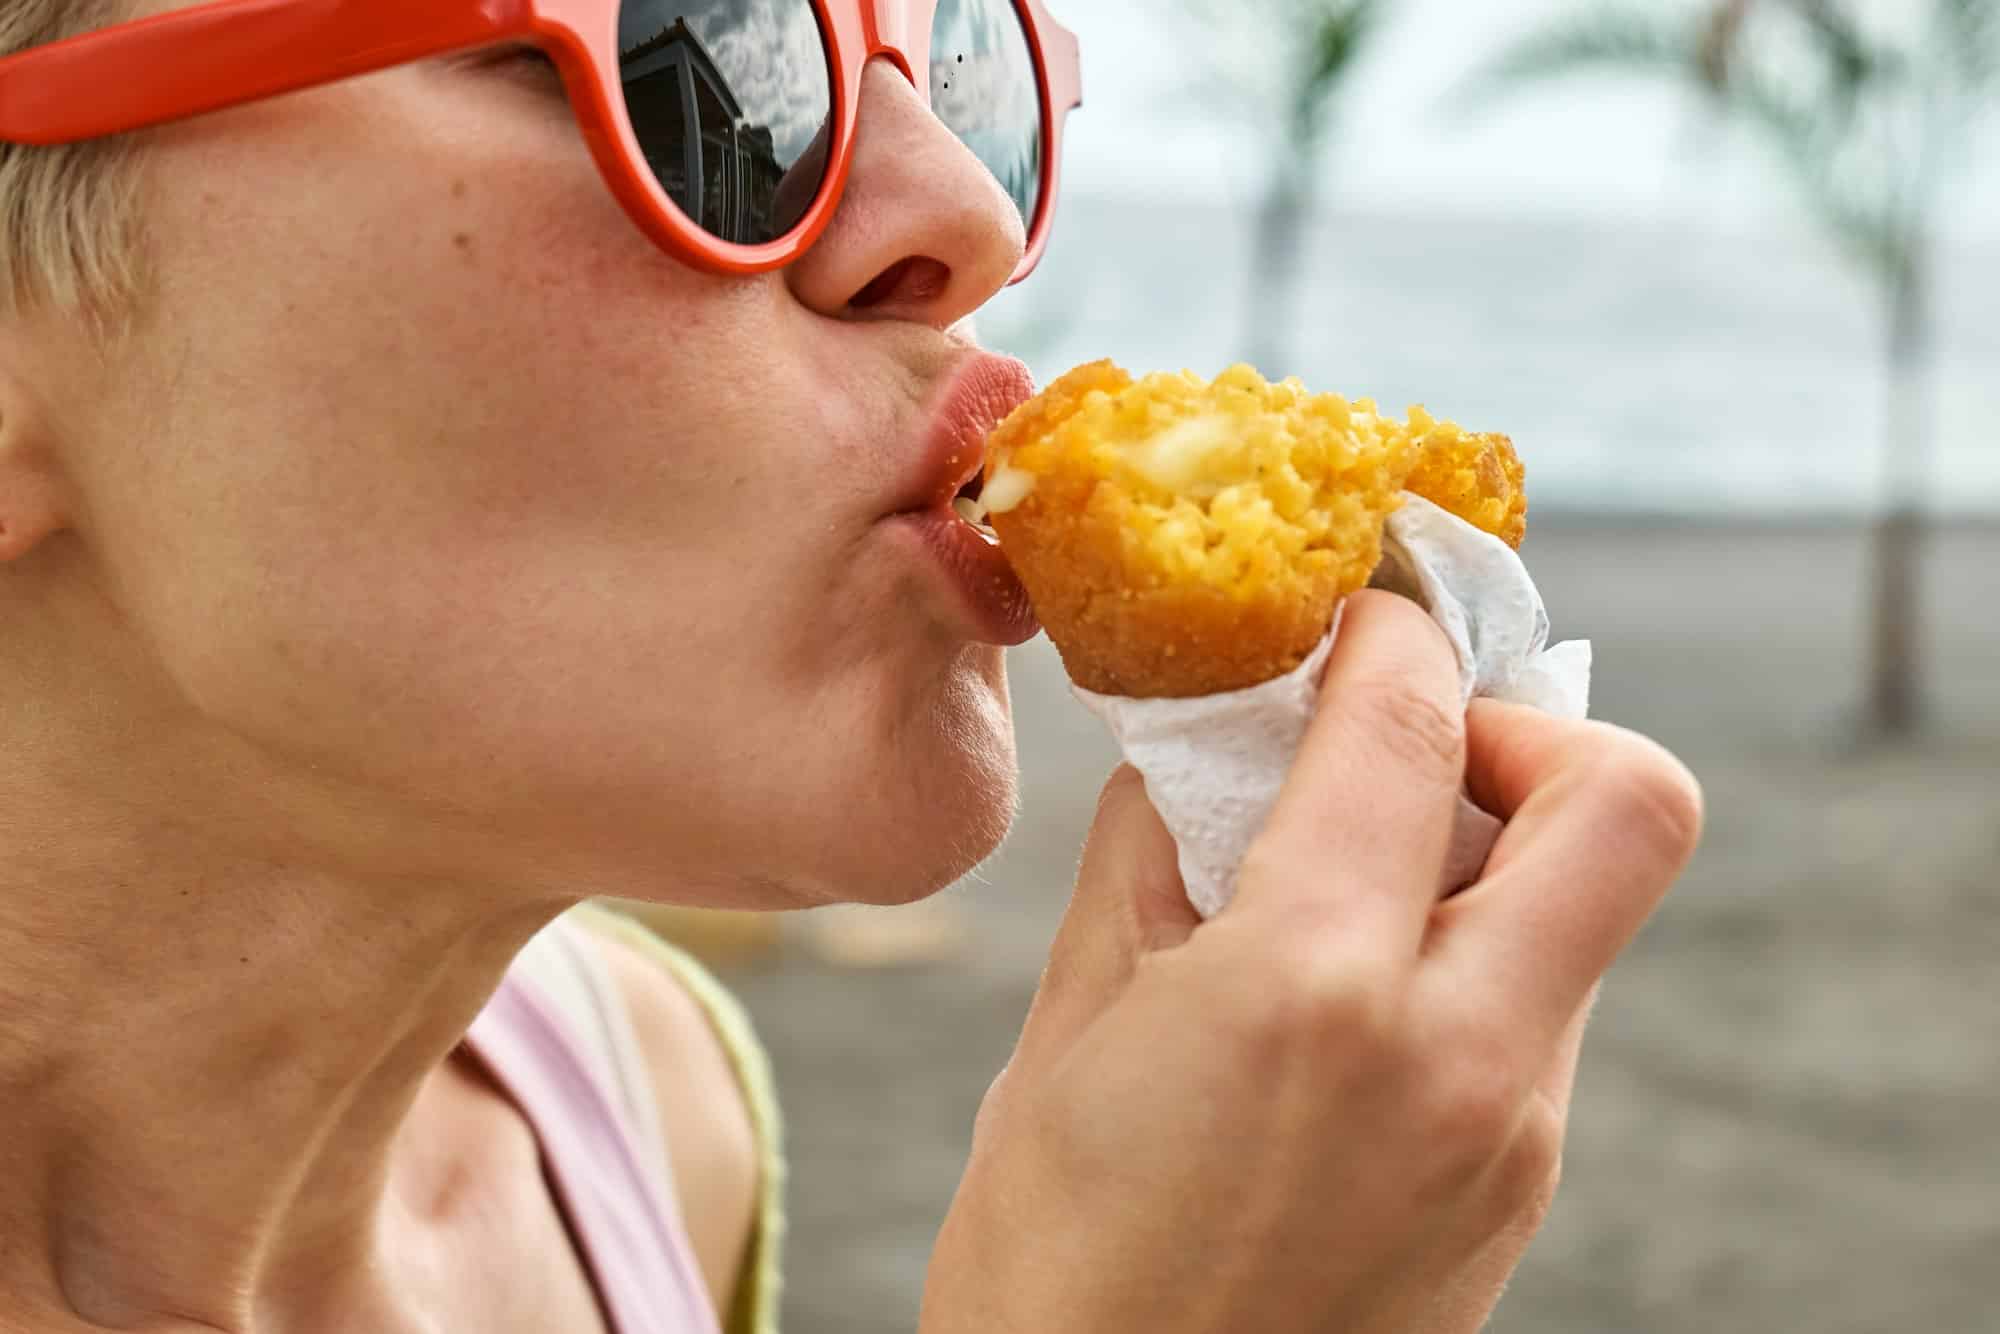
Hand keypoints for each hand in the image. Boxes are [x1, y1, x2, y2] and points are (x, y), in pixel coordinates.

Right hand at [923, 591, 1701, 1332]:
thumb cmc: (1048, 1273)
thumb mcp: (1066, 1040)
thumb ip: (1151, 863)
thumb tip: (1206, 747)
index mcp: (1311, 994)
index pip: (1413, 729)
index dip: (1389, 633)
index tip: (1353, 614)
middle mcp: (1455, 1057)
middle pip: (1626, 804)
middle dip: (1533, 727)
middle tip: (1413, 746)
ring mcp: (1510, 1137)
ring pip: (1581, 912)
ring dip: (1489, 847)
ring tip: (1343, 871)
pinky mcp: (1514, 1191)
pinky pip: (1536, 1011)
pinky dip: (1468, 949)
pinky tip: (1342, 987)